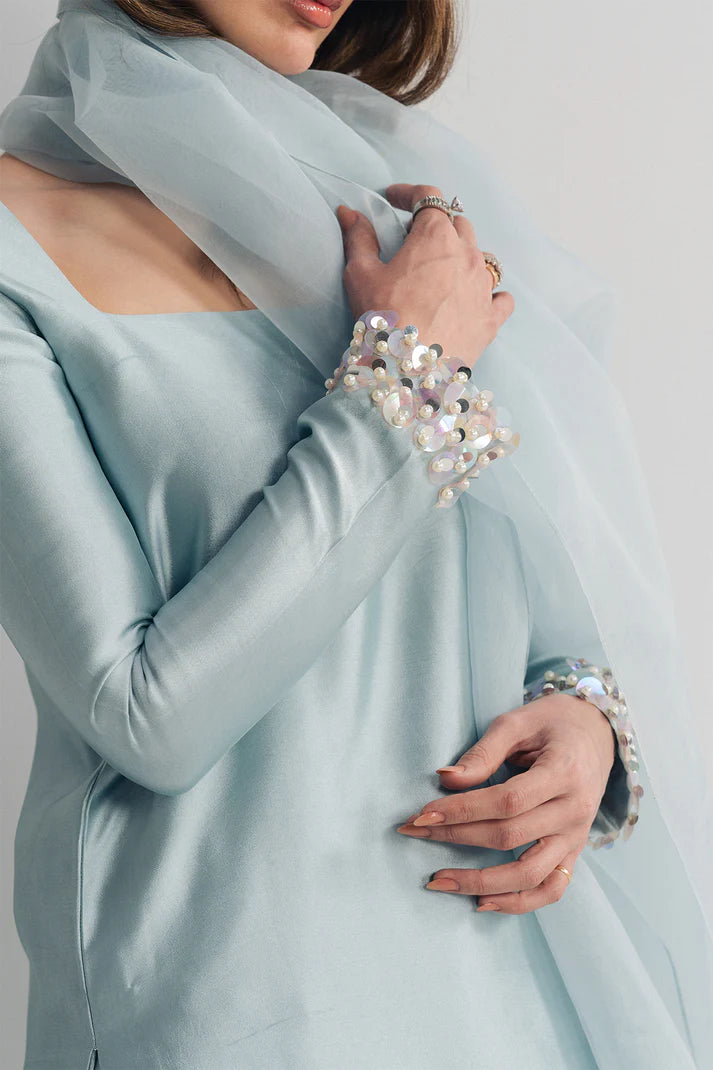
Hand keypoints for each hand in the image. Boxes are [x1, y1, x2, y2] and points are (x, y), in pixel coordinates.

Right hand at [335, 182, 514, 369]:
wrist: (409, 369)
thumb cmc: (383, 318)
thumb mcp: (361, 274)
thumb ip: (358, 238)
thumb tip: (349, 212)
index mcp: (436, 237)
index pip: (428, 197)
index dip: (408, 193)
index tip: (393, 199)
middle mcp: (468, 255)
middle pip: (458, 223)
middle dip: (436, 223)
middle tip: (413, 238)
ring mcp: (483, 287)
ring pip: (481, 256)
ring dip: (463, 255)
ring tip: (444, 269)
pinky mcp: (491, 318)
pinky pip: (502, 297)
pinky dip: (491, 293)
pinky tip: (479, 298)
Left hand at [396, 693, 615, 913]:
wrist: (598, 734)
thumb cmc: (553, 722)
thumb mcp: (519, 721)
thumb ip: (484, 752)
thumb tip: (445, 778)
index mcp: (564, 772)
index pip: (507, 801)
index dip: (462, 809)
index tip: (423, 813)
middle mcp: (574, 811)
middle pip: (510, 836)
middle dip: (455, 837)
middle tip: (413, 831)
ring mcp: (577, 836)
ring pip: (530, 875)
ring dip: (481, 883)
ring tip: (439, 881)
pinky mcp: (574, 852)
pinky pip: (550, 889)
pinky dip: (518, 903)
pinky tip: (482, 902)